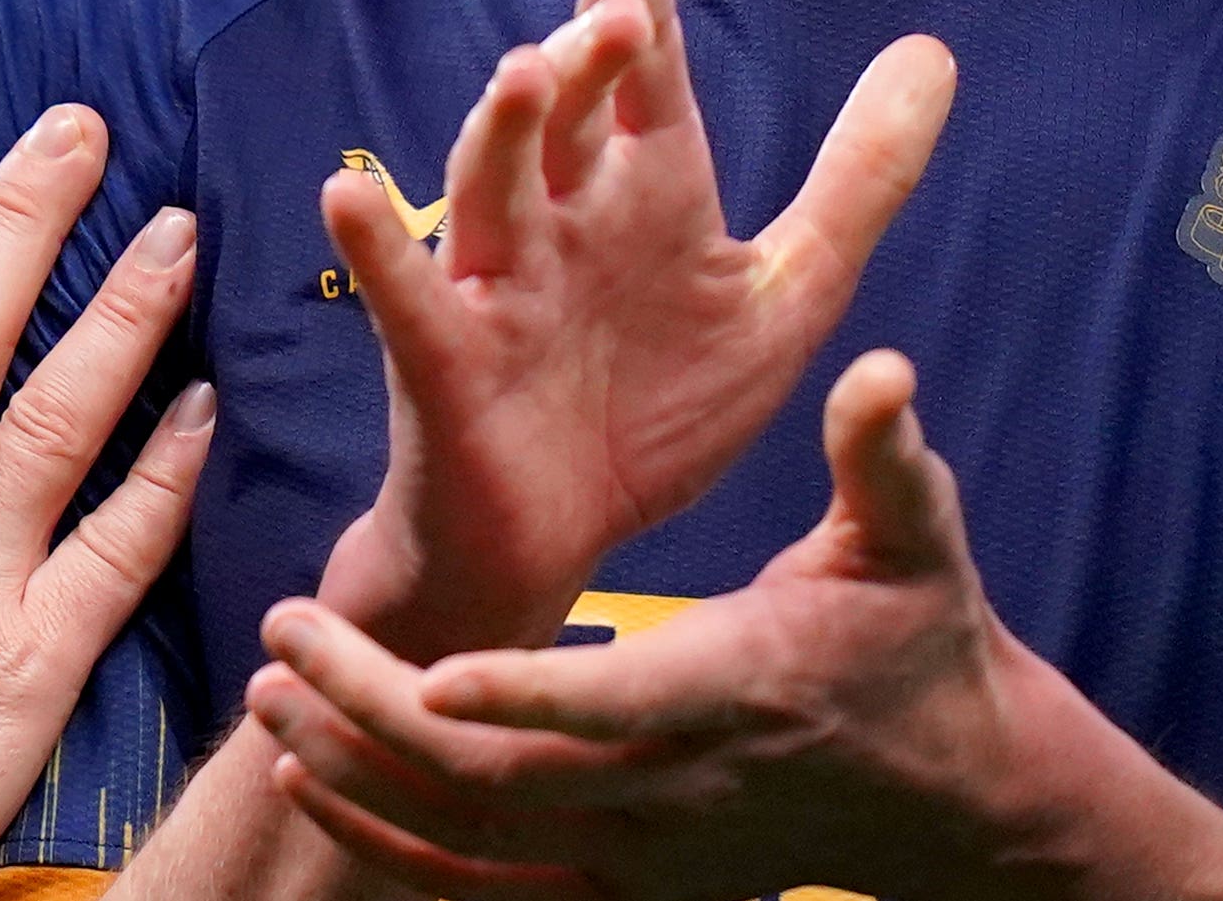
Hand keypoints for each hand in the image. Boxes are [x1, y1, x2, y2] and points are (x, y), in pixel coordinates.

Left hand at [248, 354, 1222, 900]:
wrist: (951, 791)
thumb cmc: (918, 641)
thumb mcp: (914, 541)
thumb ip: (884, 460)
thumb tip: (883, 372)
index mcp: (732, 688)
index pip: (615, 706)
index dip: (525, 692)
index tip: (433, 665)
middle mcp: (675, 787)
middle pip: (502, 776)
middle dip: (377, 713)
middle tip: (284, 633)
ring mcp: (644, 852)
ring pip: (472, 836)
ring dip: (359, 772)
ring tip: (270, 693)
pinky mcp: (622, 881)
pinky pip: (481, 884)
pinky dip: (387, 842)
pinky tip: (307, 781)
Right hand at [309, 0, 954, 661]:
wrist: (565, 545)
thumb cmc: (656, 406)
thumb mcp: (786, 292)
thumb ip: (859, 177)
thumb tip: (934, 51)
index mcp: (641, 190)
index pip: (639, 66)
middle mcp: (561, 216)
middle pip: (565, 113)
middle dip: (582, 60)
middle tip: (618, 14)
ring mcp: (498, 282)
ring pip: (490, 185)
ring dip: (500, 130)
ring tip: (520, 76)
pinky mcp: (445, 360)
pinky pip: (406, 295)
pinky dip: (377, 243)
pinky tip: (351, 190)